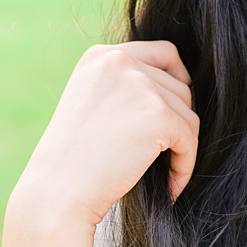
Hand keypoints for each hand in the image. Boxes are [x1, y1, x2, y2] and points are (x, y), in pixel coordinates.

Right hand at [6, 41, 199, 238]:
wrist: (56, 192)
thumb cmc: (73, 159)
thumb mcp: (92, 104)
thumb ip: (126, 87)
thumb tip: (183, 84)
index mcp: (101, 56)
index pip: (164, 53)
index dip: (179, 80)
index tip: (177, 110)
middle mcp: (119, 61)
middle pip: (180, 87)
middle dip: (178, 124)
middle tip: (165, 154)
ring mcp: (140, 85)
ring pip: (188, 114)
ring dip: (182, 146)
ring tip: (165, 173)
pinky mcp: (158, 113)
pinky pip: (190, 138)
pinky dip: (186, 164)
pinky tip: (171, 186)